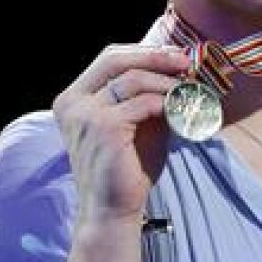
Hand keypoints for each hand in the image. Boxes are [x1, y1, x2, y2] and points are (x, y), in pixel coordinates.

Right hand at [51, 44, 190, 220]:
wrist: (112, 209)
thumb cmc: (125, 168)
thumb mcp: (136, 123)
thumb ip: (147, 96)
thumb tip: (178, 68)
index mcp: (74, 98)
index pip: (109, 58)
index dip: (143, 52)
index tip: (174, 56)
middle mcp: (73, 102)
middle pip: (115, 59)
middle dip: (155, 56)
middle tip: (185, 63)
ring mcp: (85, 114)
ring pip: (133, 79)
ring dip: (166, 82)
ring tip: (188, 91)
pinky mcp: (104, 128)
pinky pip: (143, 103)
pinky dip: (166, 103)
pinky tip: (180, 111)